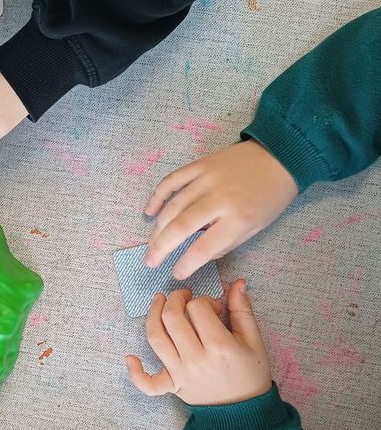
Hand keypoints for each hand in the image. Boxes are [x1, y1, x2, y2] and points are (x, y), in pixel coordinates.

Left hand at [125, 281, 271, 405]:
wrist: (246, 411)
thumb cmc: (250, 374)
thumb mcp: (253, 341)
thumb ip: (242, 309)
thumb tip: (237, 282)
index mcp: (220, 346)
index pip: (197, 308)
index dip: (205, 300)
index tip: (213, 307)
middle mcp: (196, 358)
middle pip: (172, 318)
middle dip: (175, 299)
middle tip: (183, 296)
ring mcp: (181, 374)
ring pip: (155, 338)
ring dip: (152, 315)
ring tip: (159, 301)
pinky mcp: (172, 387)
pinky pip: (148, 383)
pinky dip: (136, 373)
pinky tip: (130, 358)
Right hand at [144, 140, 297, 279]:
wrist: (280, 156)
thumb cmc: (271, 197)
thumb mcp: (256, 227)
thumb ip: (227, 243)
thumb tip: (200, 255)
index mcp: (238, 219)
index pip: (204, 247)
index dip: (186, 264)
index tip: (176, 273)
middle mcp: (219, 199)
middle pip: (181, 227)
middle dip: (161, 248)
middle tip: (149, 262)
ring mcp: (206, 180)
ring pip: (172, 207)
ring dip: (157, 228)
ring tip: (151, 245)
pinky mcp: (199, 165)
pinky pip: (171, 181)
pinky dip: (157, 197)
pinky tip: (149, 212)